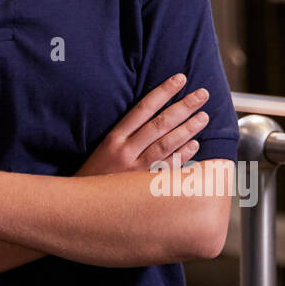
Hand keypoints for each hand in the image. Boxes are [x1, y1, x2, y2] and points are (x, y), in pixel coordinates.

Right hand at [76, 73, 209, 175]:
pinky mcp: (143, 187)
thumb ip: (127, 133)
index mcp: (114, 138)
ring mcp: (136, 170)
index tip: (179, 79)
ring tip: (203, 117)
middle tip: (202, 94)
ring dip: (187, 129)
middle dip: (182, 107)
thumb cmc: (95, 175)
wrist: (81, 206)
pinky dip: (181, 157)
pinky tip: (195, 145)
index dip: (163, 92)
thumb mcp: (104, 148)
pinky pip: (167, 170)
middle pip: (159, 124)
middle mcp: (126, 151)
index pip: (143, 109)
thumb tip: (154, 115)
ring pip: (165, 145)